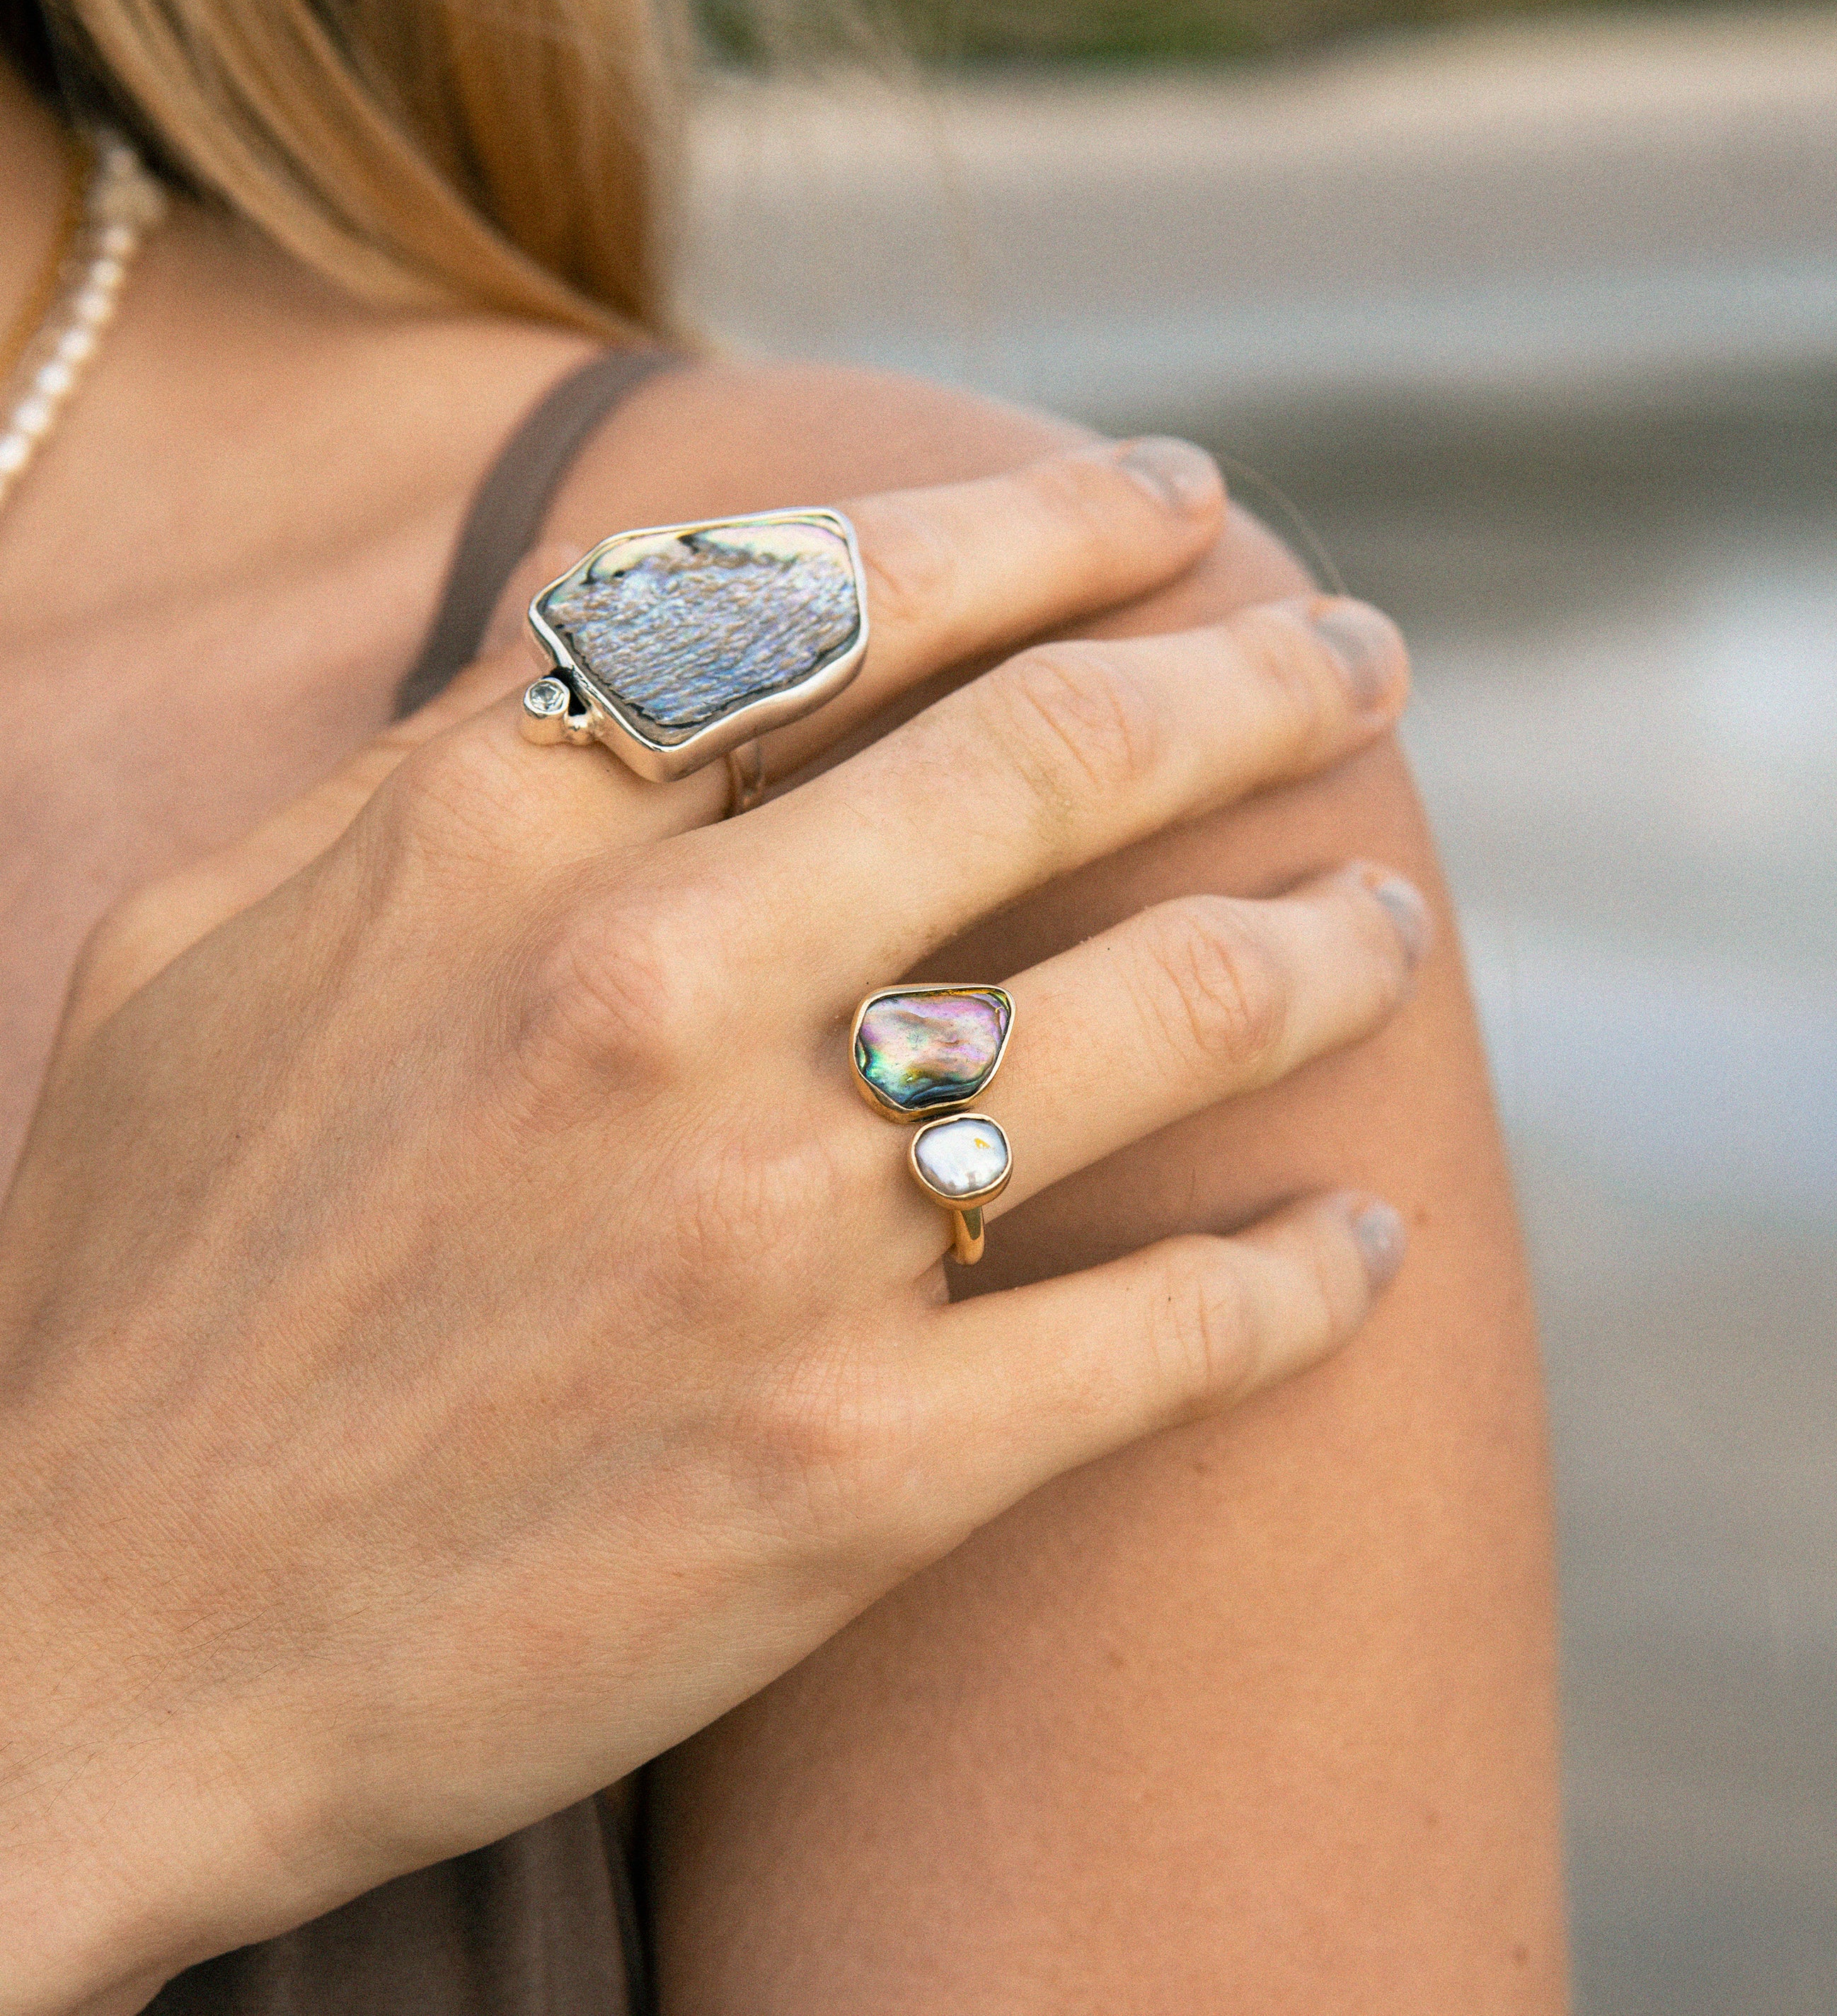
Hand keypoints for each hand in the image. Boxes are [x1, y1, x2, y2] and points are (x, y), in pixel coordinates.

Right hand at [0, 439, 1420, 2010]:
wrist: (94, 1653)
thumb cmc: (142, 1270)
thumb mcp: (222, 938)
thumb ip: (450, 767)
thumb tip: (661, 637)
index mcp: (501, 841)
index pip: (844, 589)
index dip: (1046, 521)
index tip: (1175, 498)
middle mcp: (656, 995)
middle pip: (1059, 753)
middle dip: (1257, 675)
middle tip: (1357, 649)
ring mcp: (771, 1238)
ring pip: (1172, 1010)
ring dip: (1329, 945)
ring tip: (1392, 915)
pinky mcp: (856, 1468)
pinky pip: (1176, 1330)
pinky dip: (1308, 1272)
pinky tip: (1367, 1239)